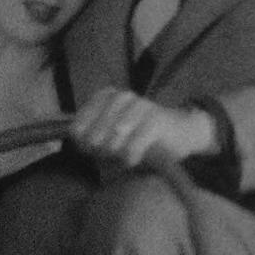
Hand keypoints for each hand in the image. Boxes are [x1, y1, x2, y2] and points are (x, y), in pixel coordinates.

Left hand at [70, 88, 217, 169]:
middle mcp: (119, 96)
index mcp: (104, 97)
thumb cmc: (139, 137)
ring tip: (127, 155)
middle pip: (93, 138)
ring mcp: (138, 104)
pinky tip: (136, 159)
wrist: (179, 134)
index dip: (85, 147)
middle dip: (102, 153)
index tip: (97, 152)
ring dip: (118, 156)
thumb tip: (75, 141)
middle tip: (116, 155)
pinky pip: (132, 147)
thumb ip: (88, 138)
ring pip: (112, 142)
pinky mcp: (154, 119)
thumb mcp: (109, 138)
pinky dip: (131, 158)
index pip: (77, 129)